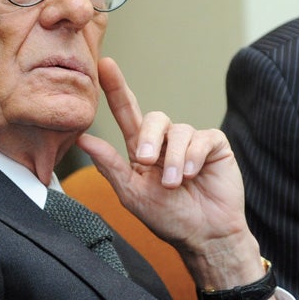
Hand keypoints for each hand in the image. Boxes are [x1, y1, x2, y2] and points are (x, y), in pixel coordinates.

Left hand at [77, 58, 271, 299]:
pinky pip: (202, 137)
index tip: (105, 64)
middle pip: (154, 118)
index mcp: (143, 151)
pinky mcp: (214, 145)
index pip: (128, 114)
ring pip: (178, 131)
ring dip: (173, 160)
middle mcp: (166, 142)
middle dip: (149, 139)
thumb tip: (84, 138)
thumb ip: (110, 165)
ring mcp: (191, 141)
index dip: (117, 89)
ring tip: (176, 184)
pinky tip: (193, 174)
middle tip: (147, 163)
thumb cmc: (169, 218)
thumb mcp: (132, 194)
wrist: (204, 235)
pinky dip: (193, 156)